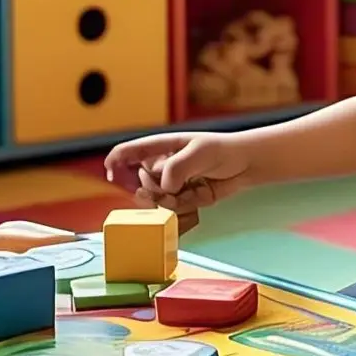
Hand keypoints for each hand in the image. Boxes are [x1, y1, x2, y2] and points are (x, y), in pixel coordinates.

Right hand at [103, 132, 250, 235]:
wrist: (246, 165)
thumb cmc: (223, 151)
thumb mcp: (198, 153)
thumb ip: (176, 168)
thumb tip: (163, 188)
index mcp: (162, 147)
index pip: (130, 151)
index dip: (115, 160)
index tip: (109, 172)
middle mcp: (164, 165)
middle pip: (140, 182)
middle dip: (152, 188)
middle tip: (168, 187)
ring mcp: (173, 183)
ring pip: (156, 199)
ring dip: (169, 200)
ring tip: (187, 191)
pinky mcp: (184, 198)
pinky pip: (173, 208)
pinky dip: (184, 206)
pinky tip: (199, 196)